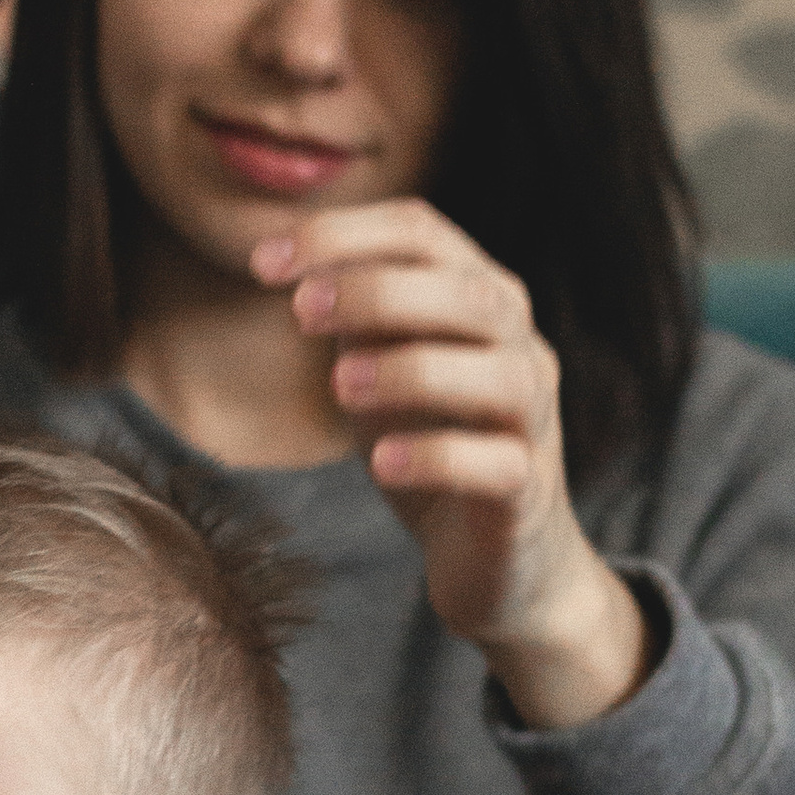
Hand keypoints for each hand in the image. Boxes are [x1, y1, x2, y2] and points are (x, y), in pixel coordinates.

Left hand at [252, 202, 650, 728]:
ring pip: (497, 374)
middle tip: (300, 312)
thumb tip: (295, 272)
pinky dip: (437, 456)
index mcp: (481, 299)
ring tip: (340, 385)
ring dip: (412, 369)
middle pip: (467, 292)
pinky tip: (382, 462)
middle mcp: (520, 346)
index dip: (341, 234)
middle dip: (377, 290)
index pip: (421, 233)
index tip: (262, 262)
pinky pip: (496, 464)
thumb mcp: (383, 371)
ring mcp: (533, 418)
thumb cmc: (437, 446)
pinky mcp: (526, 490)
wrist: (503, 562)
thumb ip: (354, 322)